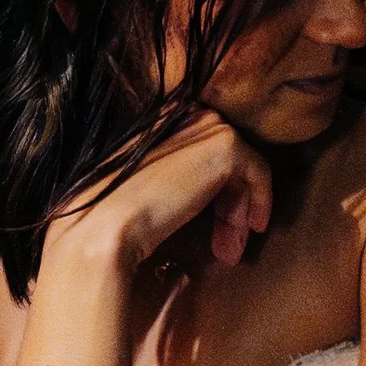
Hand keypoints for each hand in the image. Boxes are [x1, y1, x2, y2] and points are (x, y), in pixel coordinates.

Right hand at [47, 112, 272, 287]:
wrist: (105, 225)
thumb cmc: (107, 220)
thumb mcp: (135, 191)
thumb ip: (161, 181)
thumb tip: (188, 196)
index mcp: (155, 124)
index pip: (195, 149)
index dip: (209, 189)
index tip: (213, 226)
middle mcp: (180, 115)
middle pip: (219, 158)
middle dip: (228, 204)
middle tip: (227, 246)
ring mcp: (204, 126)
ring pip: (239, 166)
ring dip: (239, 209)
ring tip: (232, 250)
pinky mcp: (225, 144)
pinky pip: (256, 169)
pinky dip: (260, 198)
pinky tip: (253, 227)